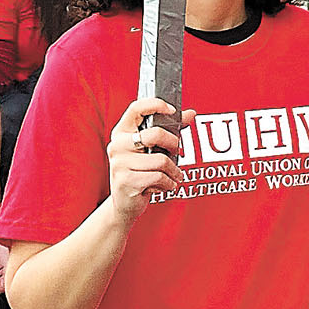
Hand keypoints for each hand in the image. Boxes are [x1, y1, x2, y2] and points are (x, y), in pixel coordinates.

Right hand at [106, 98, 190, 223]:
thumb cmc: (140, 172)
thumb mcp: (152, 149)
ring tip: (172, 176)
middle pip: (156, 134)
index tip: (171, 110)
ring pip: (161, 160)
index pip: (136, 108)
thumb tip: (190, 113)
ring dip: (173, 171)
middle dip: (173, 144)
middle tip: (176, 152)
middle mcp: (117, 145)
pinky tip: (162, 186)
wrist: (125, 203)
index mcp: (121, 132)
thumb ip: (169, 130)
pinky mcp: (126, 181)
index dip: (155, 105)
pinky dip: (168, 183)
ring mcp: (119, 164)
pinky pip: (159, 177)